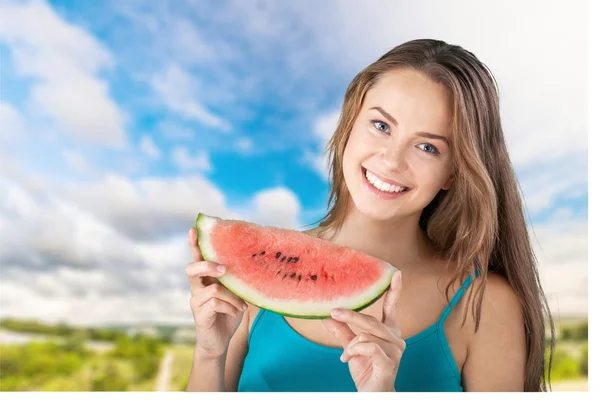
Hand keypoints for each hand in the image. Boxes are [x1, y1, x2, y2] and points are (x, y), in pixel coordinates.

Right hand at [186, 227, 246, 359]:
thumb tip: (251, 262)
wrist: (220, 341)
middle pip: (192, 268)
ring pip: (212, 288)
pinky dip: (230, 306)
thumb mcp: (235, 293)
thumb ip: (236, 279)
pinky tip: (237, 311)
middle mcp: (197, 287)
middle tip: (223, 269)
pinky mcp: (199, 313)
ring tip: (241, 304)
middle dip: (207, 265)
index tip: (194, 228)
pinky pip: (216, 303)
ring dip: (231, 296)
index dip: (195, 243)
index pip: (198, 257)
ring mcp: (195, 300)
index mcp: (206, 278)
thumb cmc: (229, 313)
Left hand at [322, 270, 404, 391]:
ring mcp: (395, 351)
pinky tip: (347, 358)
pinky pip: (370, 347)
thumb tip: (327, 316)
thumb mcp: (351, 347)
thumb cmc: (366, 370)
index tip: (396, 272)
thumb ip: (343, 331)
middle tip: (333, 311)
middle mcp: (395, 339)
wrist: (372, 394)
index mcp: (389, 331)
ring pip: (368, 334)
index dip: (394, 290)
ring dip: (351, 342)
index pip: (392, 307)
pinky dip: (355, 350)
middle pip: (372, 320)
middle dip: (351, 315)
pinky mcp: (389, 363)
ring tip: (345, 352)